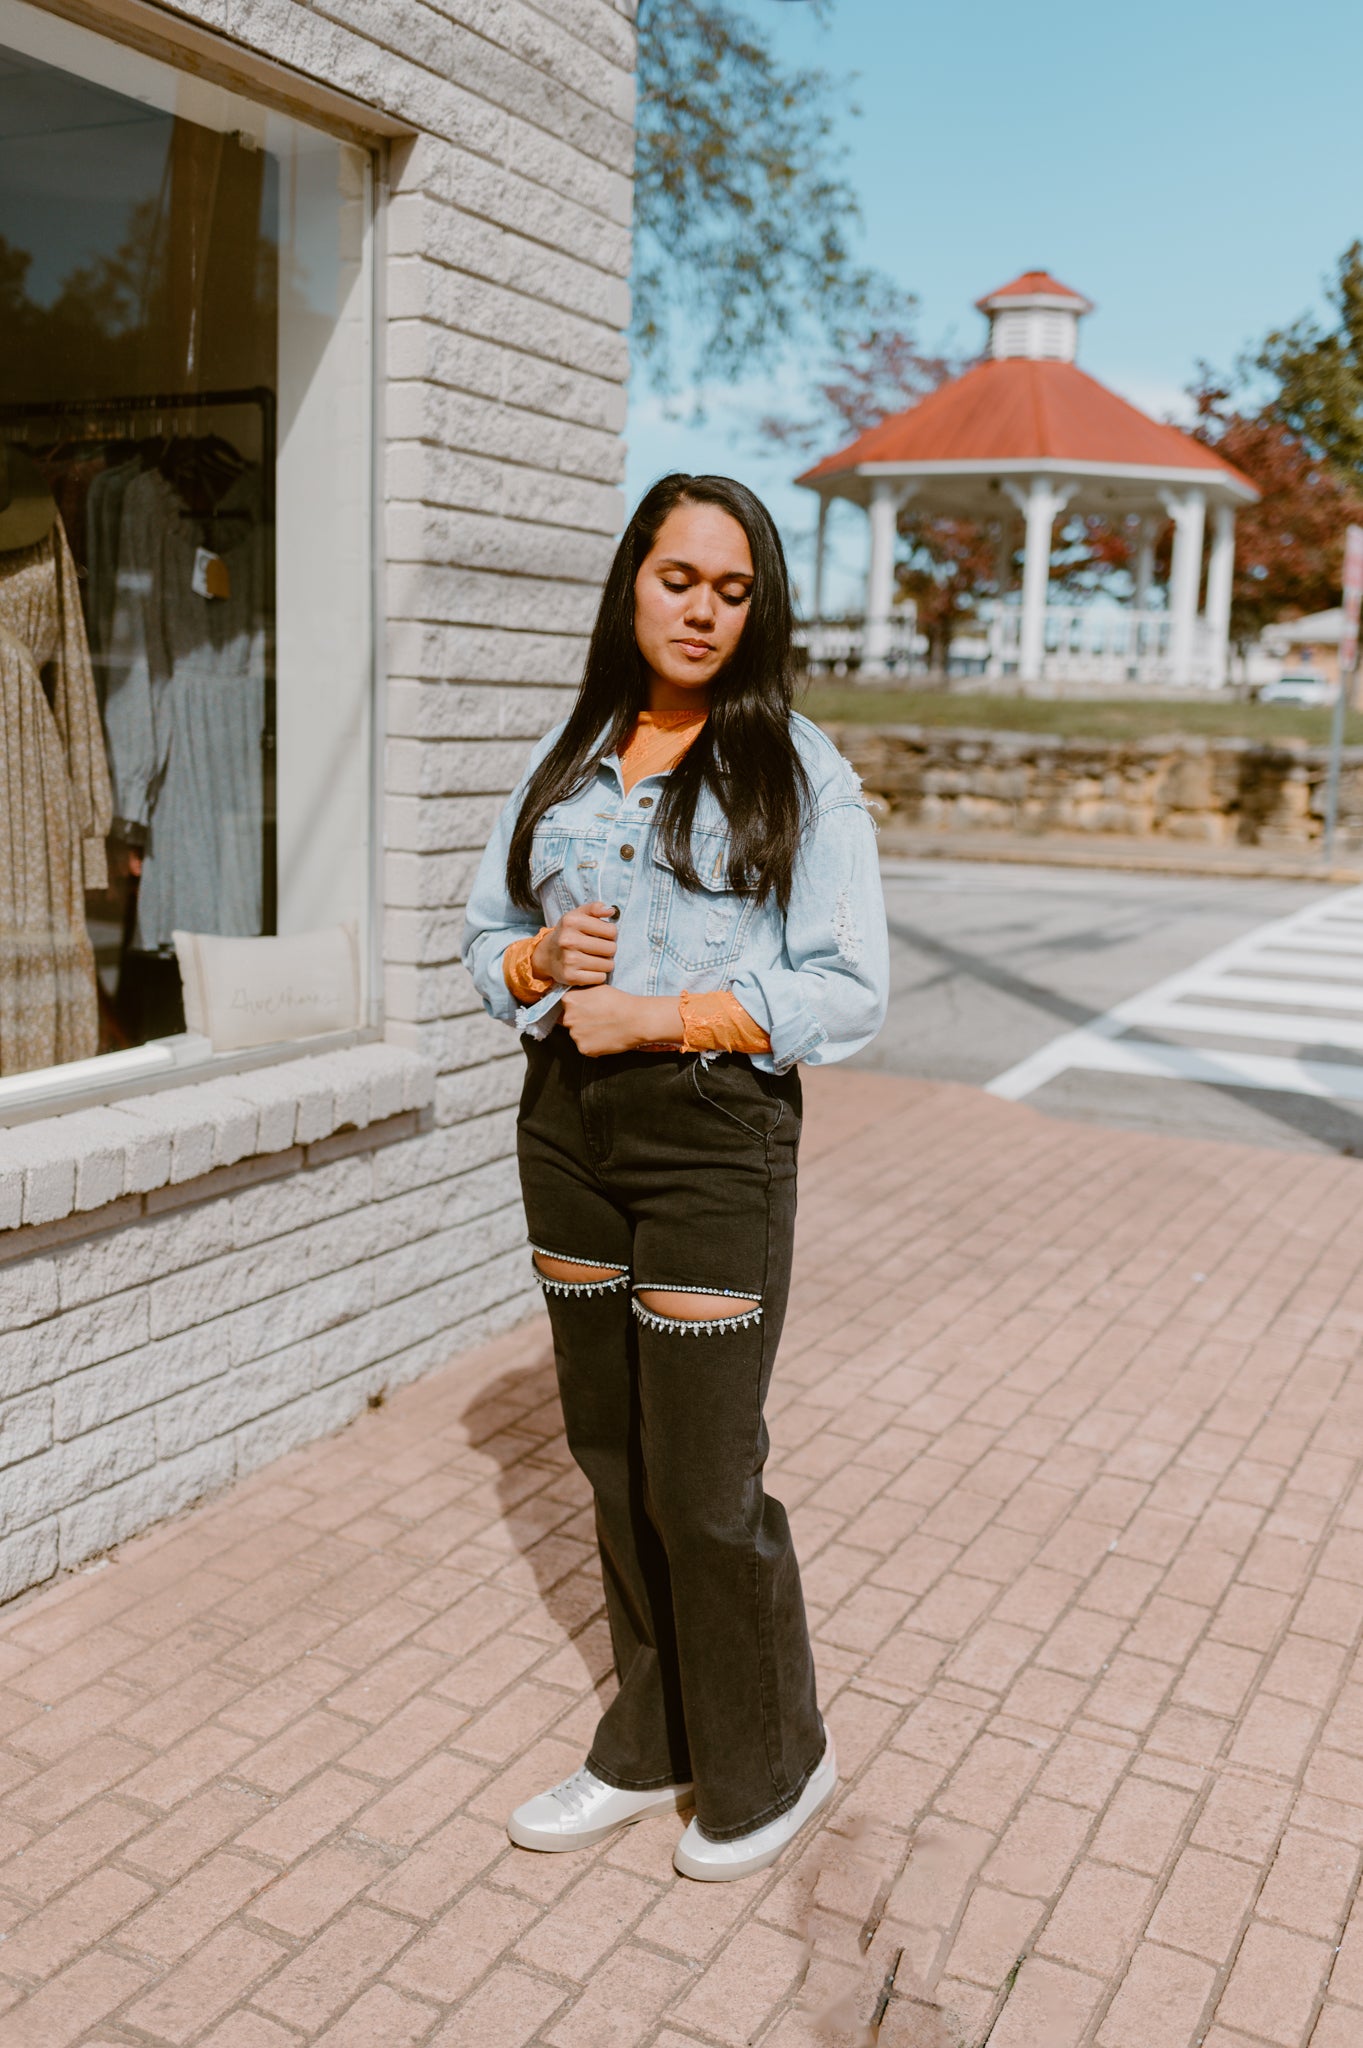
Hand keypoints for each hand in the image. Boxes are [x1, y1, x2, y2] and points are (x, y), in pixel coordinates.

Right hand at [533, 901, 617, 986]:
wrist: (547, 955)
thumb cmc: (568, 933)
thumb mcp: (577, 915)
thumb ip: (594, 909)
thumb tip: (611, 911)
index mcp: (572, 922)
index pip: (611, 930)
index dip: (611, 933)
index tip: (603, 935)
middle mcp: (569, 941)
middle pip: (611, 948)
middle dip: (610, 949)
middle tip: (600, 949)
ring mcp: (569, 960)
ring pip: (608, 965)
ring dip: (606, 963)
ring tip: (596, 959)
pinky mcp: (570, 977)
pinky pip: (600, 978)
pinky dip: (599, 975)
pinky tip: (591, 969)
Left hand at [560, 986, 682, 1056]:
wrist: (636, 1019)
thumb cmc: (620, 1001)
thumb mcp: (597, 988)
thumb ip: (582, 992)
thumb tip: (576, 996)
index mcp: (569, 1000)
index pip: (567, 1004)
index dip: (580, 1006)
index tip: (591, 1008)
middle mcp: (568, 1018)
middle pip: (570, 1020)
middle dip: (581, 1021)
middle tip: (599, 1019)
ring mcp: (575, 1035)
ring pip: (578, 1035)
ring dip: (587, 1034)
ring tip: (605, 1029)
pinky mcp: (584, 1049)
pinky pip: (586, 1047)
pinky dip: (594, 1045)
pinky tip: (606, 1038)